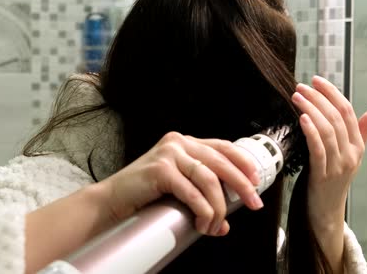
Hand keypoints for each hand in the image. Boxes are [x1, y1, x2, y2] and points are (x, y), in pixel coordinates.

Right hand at [99, 132, 263, 236]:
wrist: (110, 202)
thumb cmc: (144, 196)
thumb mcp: (179, 190)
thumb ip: (201, 198)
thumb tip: (224, 223)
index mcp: (186, 144)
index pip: (224, 147)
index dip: (243, 163)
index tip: (257, 181)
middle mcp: (179, 143)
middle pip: (221, 161)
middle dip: (242, 185)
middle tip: (253, 203)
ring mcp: (169, 154)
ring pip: (209, 178)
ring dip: (218, 206)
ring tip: (215, 224)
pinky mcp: (159, 169)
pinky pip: (191, 190)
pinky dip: (202, 208)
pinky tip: (203, 220)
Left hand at [292, 75, 366, 229]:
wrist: (327, 211)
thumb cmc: (335, 179)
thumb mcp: (351, 154)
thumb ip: (362, 131)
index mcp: (358, 146)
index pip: (348, 112)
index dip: (332, 93)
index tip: (316, 80)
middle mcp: (351, 154)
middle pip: (336, 118)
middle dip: (318, 98)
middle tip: (302, 86)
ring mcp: (338, 165)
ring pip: (327, 130)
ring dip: (311, 110)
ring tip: (298, 97)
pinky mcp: (323, 175)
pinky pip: (318, 149)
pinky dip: (311, 131)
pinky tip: (303, 118)